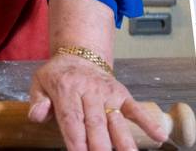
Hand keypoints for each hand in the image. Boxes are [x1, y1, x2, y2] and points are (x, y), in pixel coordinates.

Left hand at [27, 52, 166, 150]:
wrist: (80, 54)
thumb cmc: (59, 75)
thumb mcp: (40, 82)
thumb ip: (37, 101)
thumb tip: (37, 115)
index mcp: (67, 89)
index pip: (72, 119)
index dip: (76, 140)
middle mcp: (90, 91)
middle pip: (95, 124)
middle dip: (100, 147)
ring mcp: (108, 93)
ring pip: (116, 121)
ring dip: (124, 142)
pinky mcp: (122, 94)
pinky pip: (136, 109)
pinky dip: (148, 123)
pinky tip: (158, 137)